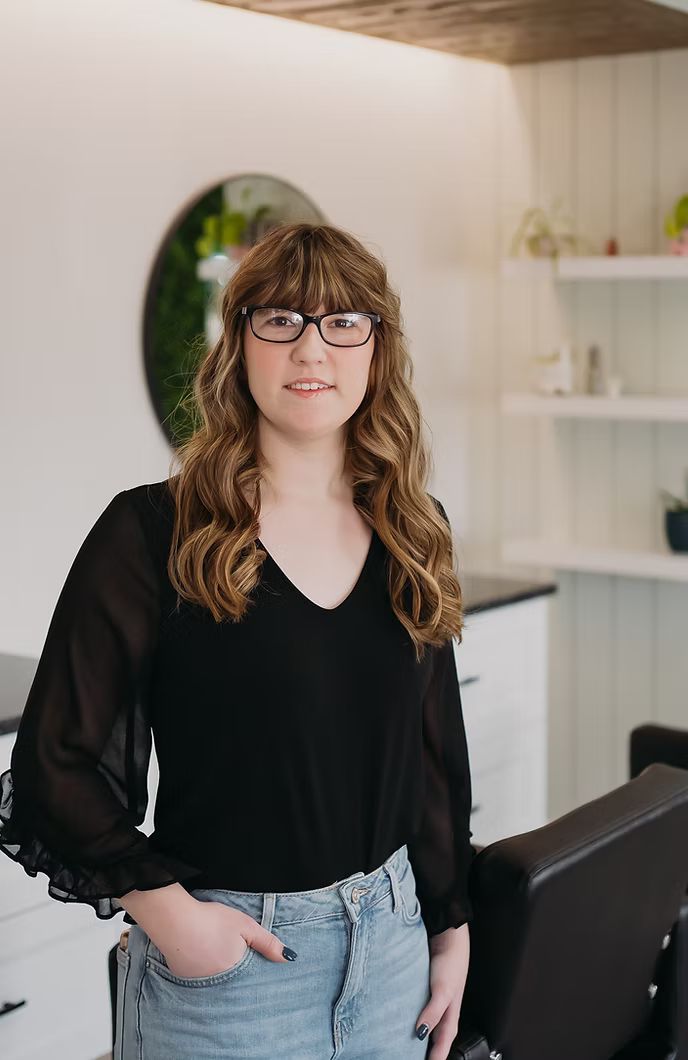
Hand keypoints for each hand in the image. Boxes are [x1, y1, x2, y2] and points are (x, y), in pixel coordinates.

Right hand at [156, 897, 295, 978]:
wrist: (174, 920)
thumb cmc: (212, 921)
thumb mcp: (246, 927)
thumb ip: (268, 943)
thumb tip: (289, 958)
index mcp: (236, 974)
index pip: (251, 980)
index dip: (253, 971)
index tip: (254, 965)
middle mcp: (217, 985)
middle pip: (233, 981)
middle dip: (236, 972)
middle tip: (231, 953)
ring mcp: (198, 984)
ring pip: (215, 980)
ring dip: (218, 971)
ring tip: (215, 951)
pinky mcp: (182, 978)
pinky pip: (198, 977)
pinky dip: (202, 968)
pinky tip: (200, 953)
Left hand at [415, 923, 469, 1058]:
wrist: (448, 938)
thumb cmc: (450, 964)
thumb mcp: (443, 991)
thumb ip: (433, 1012)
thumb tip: (421, 1034)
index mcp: (450, 1018)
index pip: (442, 1048)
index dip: (435, 1059)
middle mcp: (444, 1013)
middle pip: (436, 1041)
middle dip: (427, 1053)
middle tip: (410, 1058)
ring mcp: (436, 1003)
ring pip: (429, 1027)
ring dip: (421, 1039)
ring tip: (405, 1047)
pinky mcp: (427, 992)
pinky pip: (420, 1012)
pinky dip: (414, 1020)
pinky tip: (403, 1020)